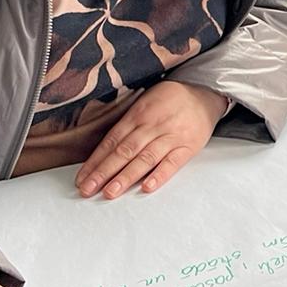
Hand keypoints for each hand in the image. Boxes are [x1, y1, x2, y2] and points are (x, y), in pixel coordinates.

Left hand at [76, 80, 228, 198]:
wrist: (204, 94)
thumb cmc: (169, 101)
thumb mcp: (144, 104)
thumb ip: (127, 125)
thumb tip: (103, 152)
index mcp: (137, 115)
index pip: (111, 141)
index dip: (95, 161)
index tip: (82, 178)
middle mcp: (151, 126)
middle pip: (124, 151)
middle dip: (103, 172)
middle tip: (87, 189)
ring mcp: (170, 136)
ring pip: (144, 159)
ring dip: (126, 177)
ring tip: (110, 192)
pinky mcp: (188, 147)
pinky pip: (172, 163)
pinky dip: (159, 175)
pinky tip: (146, 187)